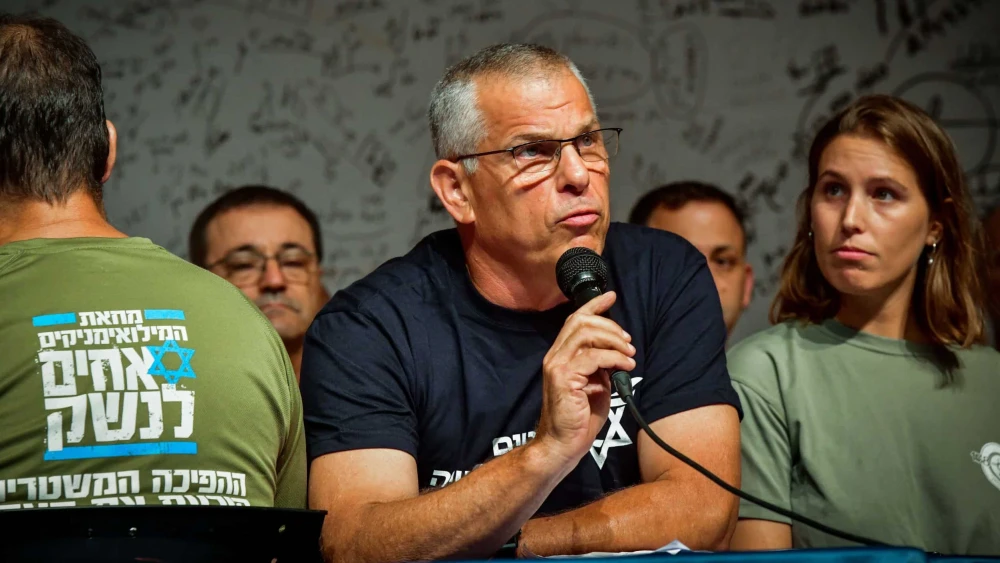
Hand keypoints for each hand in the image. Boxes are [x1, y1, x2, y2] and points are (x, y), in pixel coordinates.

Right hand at [535, 291, 635, 465]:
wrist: (562, 444)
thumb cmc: (579, 419)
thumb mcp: (595, 385)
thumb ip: (600, 366)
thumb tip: (617, 352)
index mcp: (561, 355)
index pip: (574, 320)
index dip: (593, 305)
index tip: (611, 296)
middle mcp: (555, 356)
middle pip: (581, 322)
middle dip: (610, 326)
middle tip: (628, 341)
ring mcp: (556, 365)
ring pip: (586, 334)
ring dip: (614, 340)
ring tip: (629, 355)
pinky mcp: (563, 377)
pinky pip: (592, 357)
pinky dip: (613, 358)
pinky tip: (625, 366)